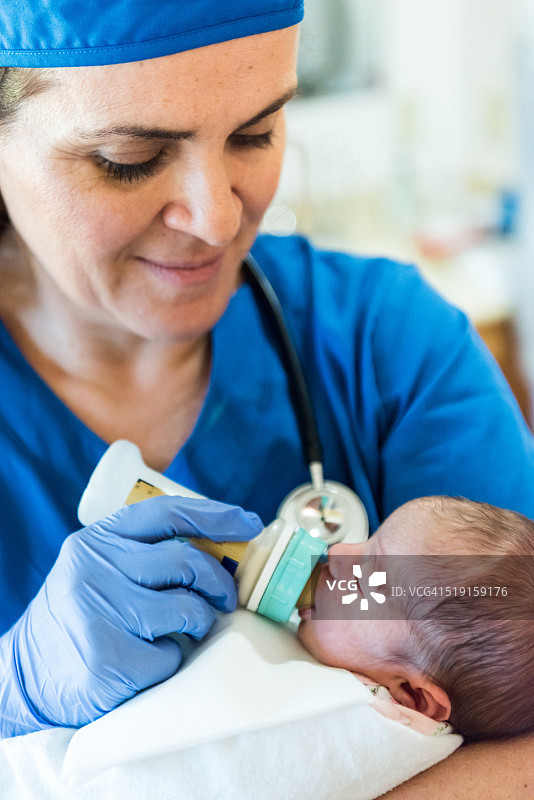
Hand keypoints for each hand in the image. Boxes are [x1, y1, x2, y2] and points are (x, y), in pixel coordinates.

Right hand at [0, 496, 261, 735]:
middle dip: (219, 581)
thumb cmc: (81, 615)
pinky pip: (171, 655)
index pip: (166, 513)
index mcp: (97, 540)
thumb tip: (220, 548)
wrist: (26, 674)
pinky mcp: (108, 659)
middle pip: (186, 562)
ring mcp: (99, 612)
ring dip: (198, 622)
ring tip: (184, 631)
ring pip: (186, 609)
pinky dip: (171, 659)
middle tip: (226, 597)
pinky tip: (148, 660)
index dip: (215, 514)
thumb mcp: (100, 568)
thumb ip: (145, 553)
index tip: (249, 522)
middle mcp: (94, 568)